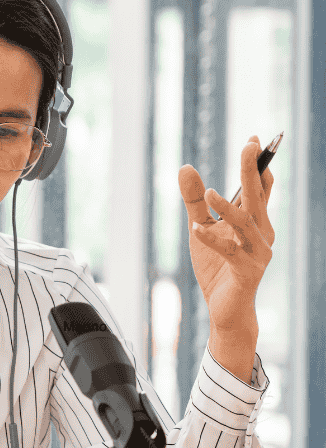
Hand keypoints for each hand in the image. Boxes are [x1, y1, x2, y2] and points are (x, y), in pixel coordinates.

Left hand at [178, 137, 274, 373]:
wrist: (224, 308)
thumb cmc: (217, 267)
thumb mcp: (201, 228)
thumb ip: (194, 200)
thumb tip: (185, 167)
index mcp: (254, 221)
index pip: (259, 188)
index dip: (257, 164)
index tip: (253, 140)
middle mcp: (261, 233)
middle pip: (256, 197)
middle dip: (252, 171)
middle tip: (249, 145)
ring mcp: (257, 252)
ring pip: (245, 224)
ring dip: (228, 208)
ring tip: (210, 193)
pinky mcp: (246, 270)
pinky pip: (229, 251)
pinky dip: (213, 240)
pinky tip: (196, 229)